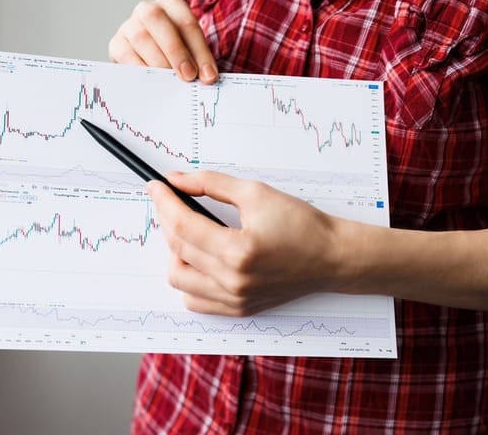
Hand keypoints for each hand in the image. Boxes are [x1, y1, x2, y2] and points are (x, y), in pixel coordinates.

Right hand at [109, 0, 218, 82]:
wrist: (149, 58)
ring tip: (171, 82)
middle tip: (188, 76)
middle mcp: (147, 10)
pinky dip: (141, 70)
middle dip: (176, 50)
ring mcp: (129, 26)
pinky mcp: (117, 44)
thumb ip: (197, 60)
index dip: (200, 51)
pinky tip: (153, 83)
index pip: (186, 23)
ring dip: (159, 62)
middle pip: (157, 20)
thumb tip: (206, 79)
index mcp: (171, 4)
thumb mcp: (189, 50)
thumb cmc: (174, 53)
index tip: (208, 76)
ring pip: (140, 37)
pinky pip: (126, 55)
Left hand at [147, 171, 357, 316]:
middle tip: (170, 201)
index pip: (183, 226)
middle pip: (177, 250)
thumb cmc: (302, 225)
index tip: (156, 187)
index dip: (164, 202)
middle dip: (167, 220)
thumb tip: (177, 179)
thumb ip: (211, 184)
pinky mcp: (238, 309)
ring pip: (179, 280)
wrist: (331, 257)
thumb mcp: (256, 193)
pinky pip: (194, 300)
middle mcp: (233, 281)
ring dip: (175, 252)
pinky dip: (188, 280)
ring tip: (188, 232)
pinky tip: (199, 259)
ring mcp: (234, 300)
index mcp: (238, 252)